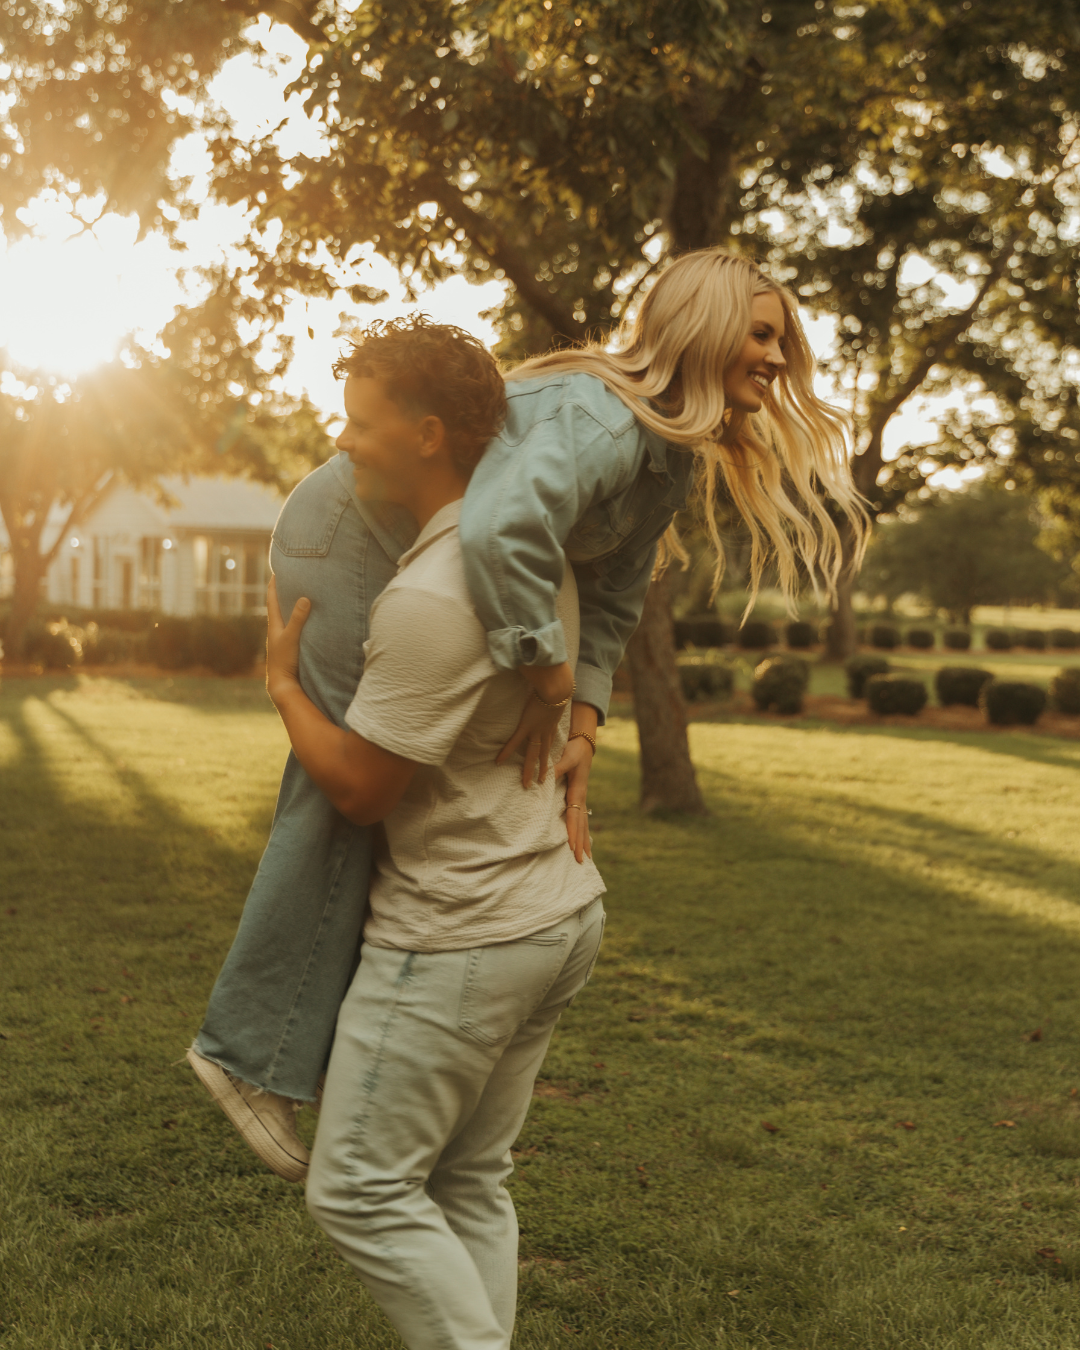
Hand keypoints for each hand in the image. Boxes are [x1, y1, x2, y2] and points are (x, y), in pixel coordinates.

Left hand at [266, 575, 310, 707]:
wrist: (282, 684)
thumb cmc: (284, 660)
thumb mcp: (291, 637)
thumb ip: (297, 619)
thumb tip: (304, 598)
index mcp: (274, 624)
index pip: (272, 598)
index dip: (274, 584)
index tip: (278, 569)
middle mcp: (277, 629)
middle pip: (279, 605)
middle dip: (285, 591)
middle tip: (293, 577)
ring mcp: (284, 638)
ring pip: (287, 617)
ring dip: (293, 605)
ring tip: (303, 594)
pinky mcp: (291, 647)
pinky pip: (295, 627)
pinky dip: (299, 619)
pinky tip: (309, 620)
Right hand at [496, 660, 574, 787]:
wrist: (557, 686)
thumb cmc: (557, 684)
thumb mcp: (556, 691)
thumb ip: (551, 690)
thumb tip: (548, 683)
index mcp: (552, 723)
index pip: (550, 740)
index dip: (549, 751)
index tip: (549, 761)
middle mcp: (546, 730)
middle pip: (543, 753)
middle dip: (542, 769)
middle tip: (541, 783)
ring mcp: (536, 730)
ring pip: (532, 755)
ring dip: (529, 769)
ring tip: (527, 784)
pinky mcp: (526, 726)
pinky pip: (514, 742)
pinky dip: (506, 752)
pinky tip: (499, 762)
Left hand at [554, 734, 593, 862]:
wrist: (583, 745)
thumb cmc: (574, 750)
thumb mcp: (566, 757)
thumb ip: (556, 768)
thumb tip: (546, 776)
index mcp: (577, 792)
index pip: (575, 816)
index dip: (573, 832)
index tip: (572, 846)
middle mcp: (581, 798)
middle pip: (582, 825)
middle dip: (581, 843)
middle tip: (581, 861)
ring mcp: (581, 800)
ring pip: (584, 824)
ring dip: (585, 841)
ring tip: (587, 858)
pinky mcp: (578, 798)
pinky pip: (581, 819)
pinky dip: (582, 832)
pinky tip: (583, 841)